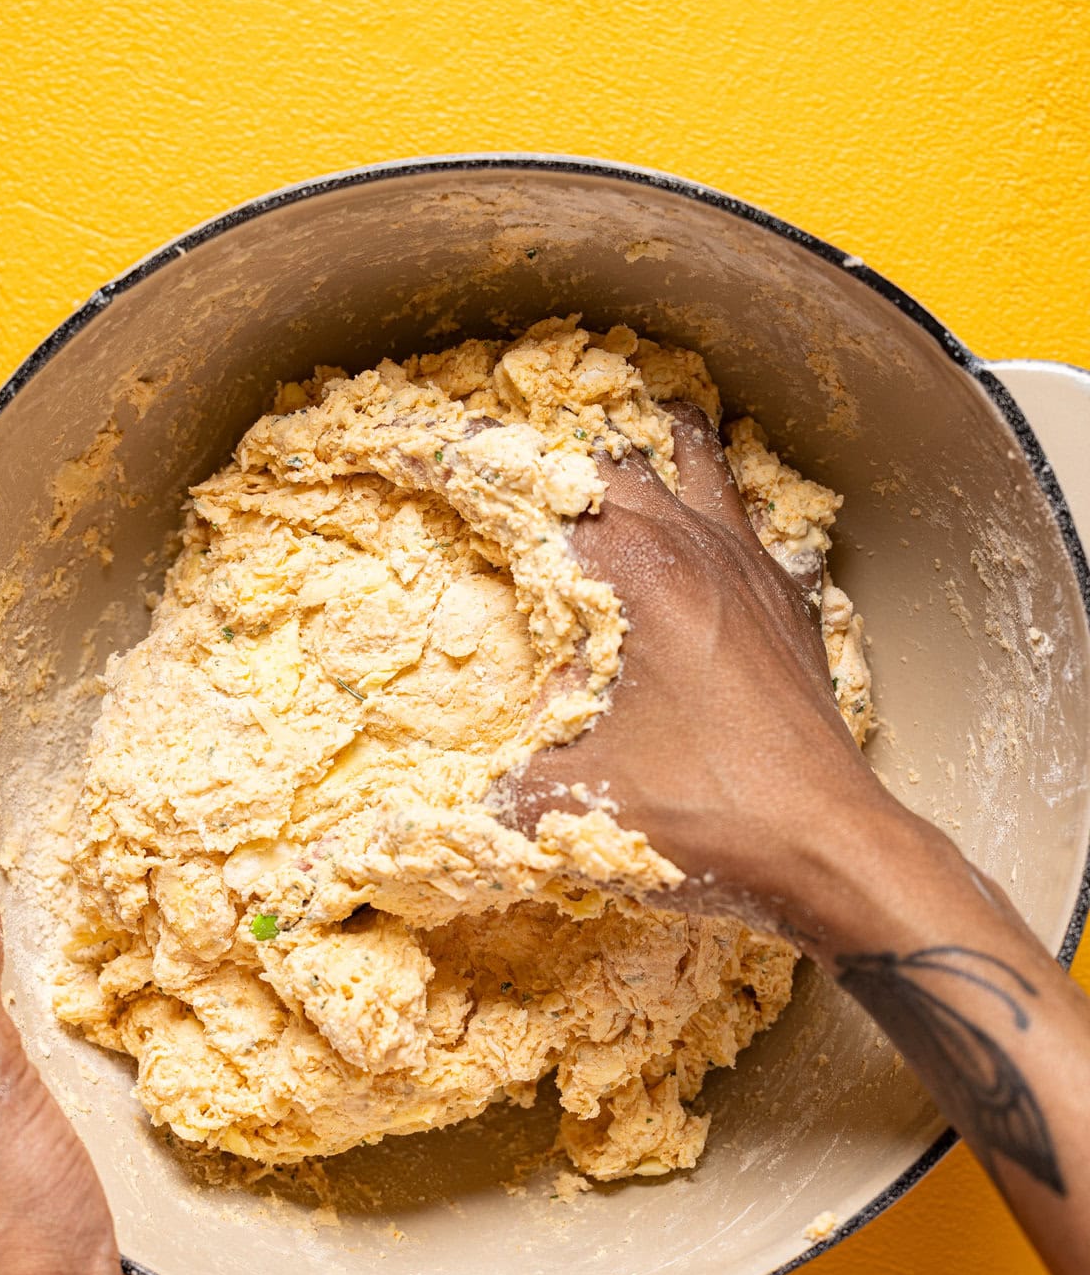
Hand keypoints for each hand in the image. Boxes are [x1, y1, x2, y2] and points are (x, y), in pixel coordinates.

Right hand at [512, 414, 1089, 1274]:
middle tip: (525, 460)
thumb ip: (502, 794)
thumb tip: (452, 810)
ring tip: (634, 430)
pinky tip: (711, 539)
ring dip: (659, 455)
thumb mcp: (574, 808)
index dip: (489, 464)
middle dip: (566, 456)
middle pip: (622, 467)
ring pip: (702, 474)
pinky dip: (719, 515)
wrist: (828, 845)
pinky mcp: (790, 611)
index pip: (547, 493)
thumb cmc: (704, 813)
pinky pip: (749, 531)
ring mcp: (753, 574)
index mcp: (635, 576)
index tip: (446, 446)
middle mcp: (697, 552)